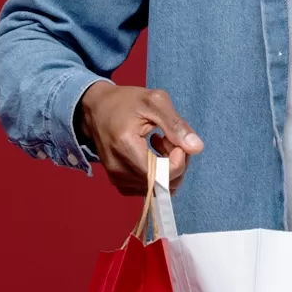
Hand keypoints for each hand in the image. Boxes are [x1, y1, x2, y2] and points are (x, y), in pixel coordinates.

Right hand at [78, 82, 203, 195]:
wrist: (95, 109)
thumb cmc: (124, 102)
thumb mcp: (154, 102)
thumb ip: (176, 124)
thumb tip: (196, 147)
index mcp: (125, 147)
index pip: (164, 174)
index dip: (179, 160)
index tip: (176, 140)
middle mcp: (119, 169)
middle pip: (164, 184)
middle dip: (176, 163)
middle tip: (170, 139)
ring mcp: (118, 179)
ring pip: (160, 188)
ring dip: (168, 169)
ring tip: (160, 144)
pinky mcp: (120, 184)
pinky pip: (150, 189)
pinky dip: (158, 175)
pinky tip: (153, 155)